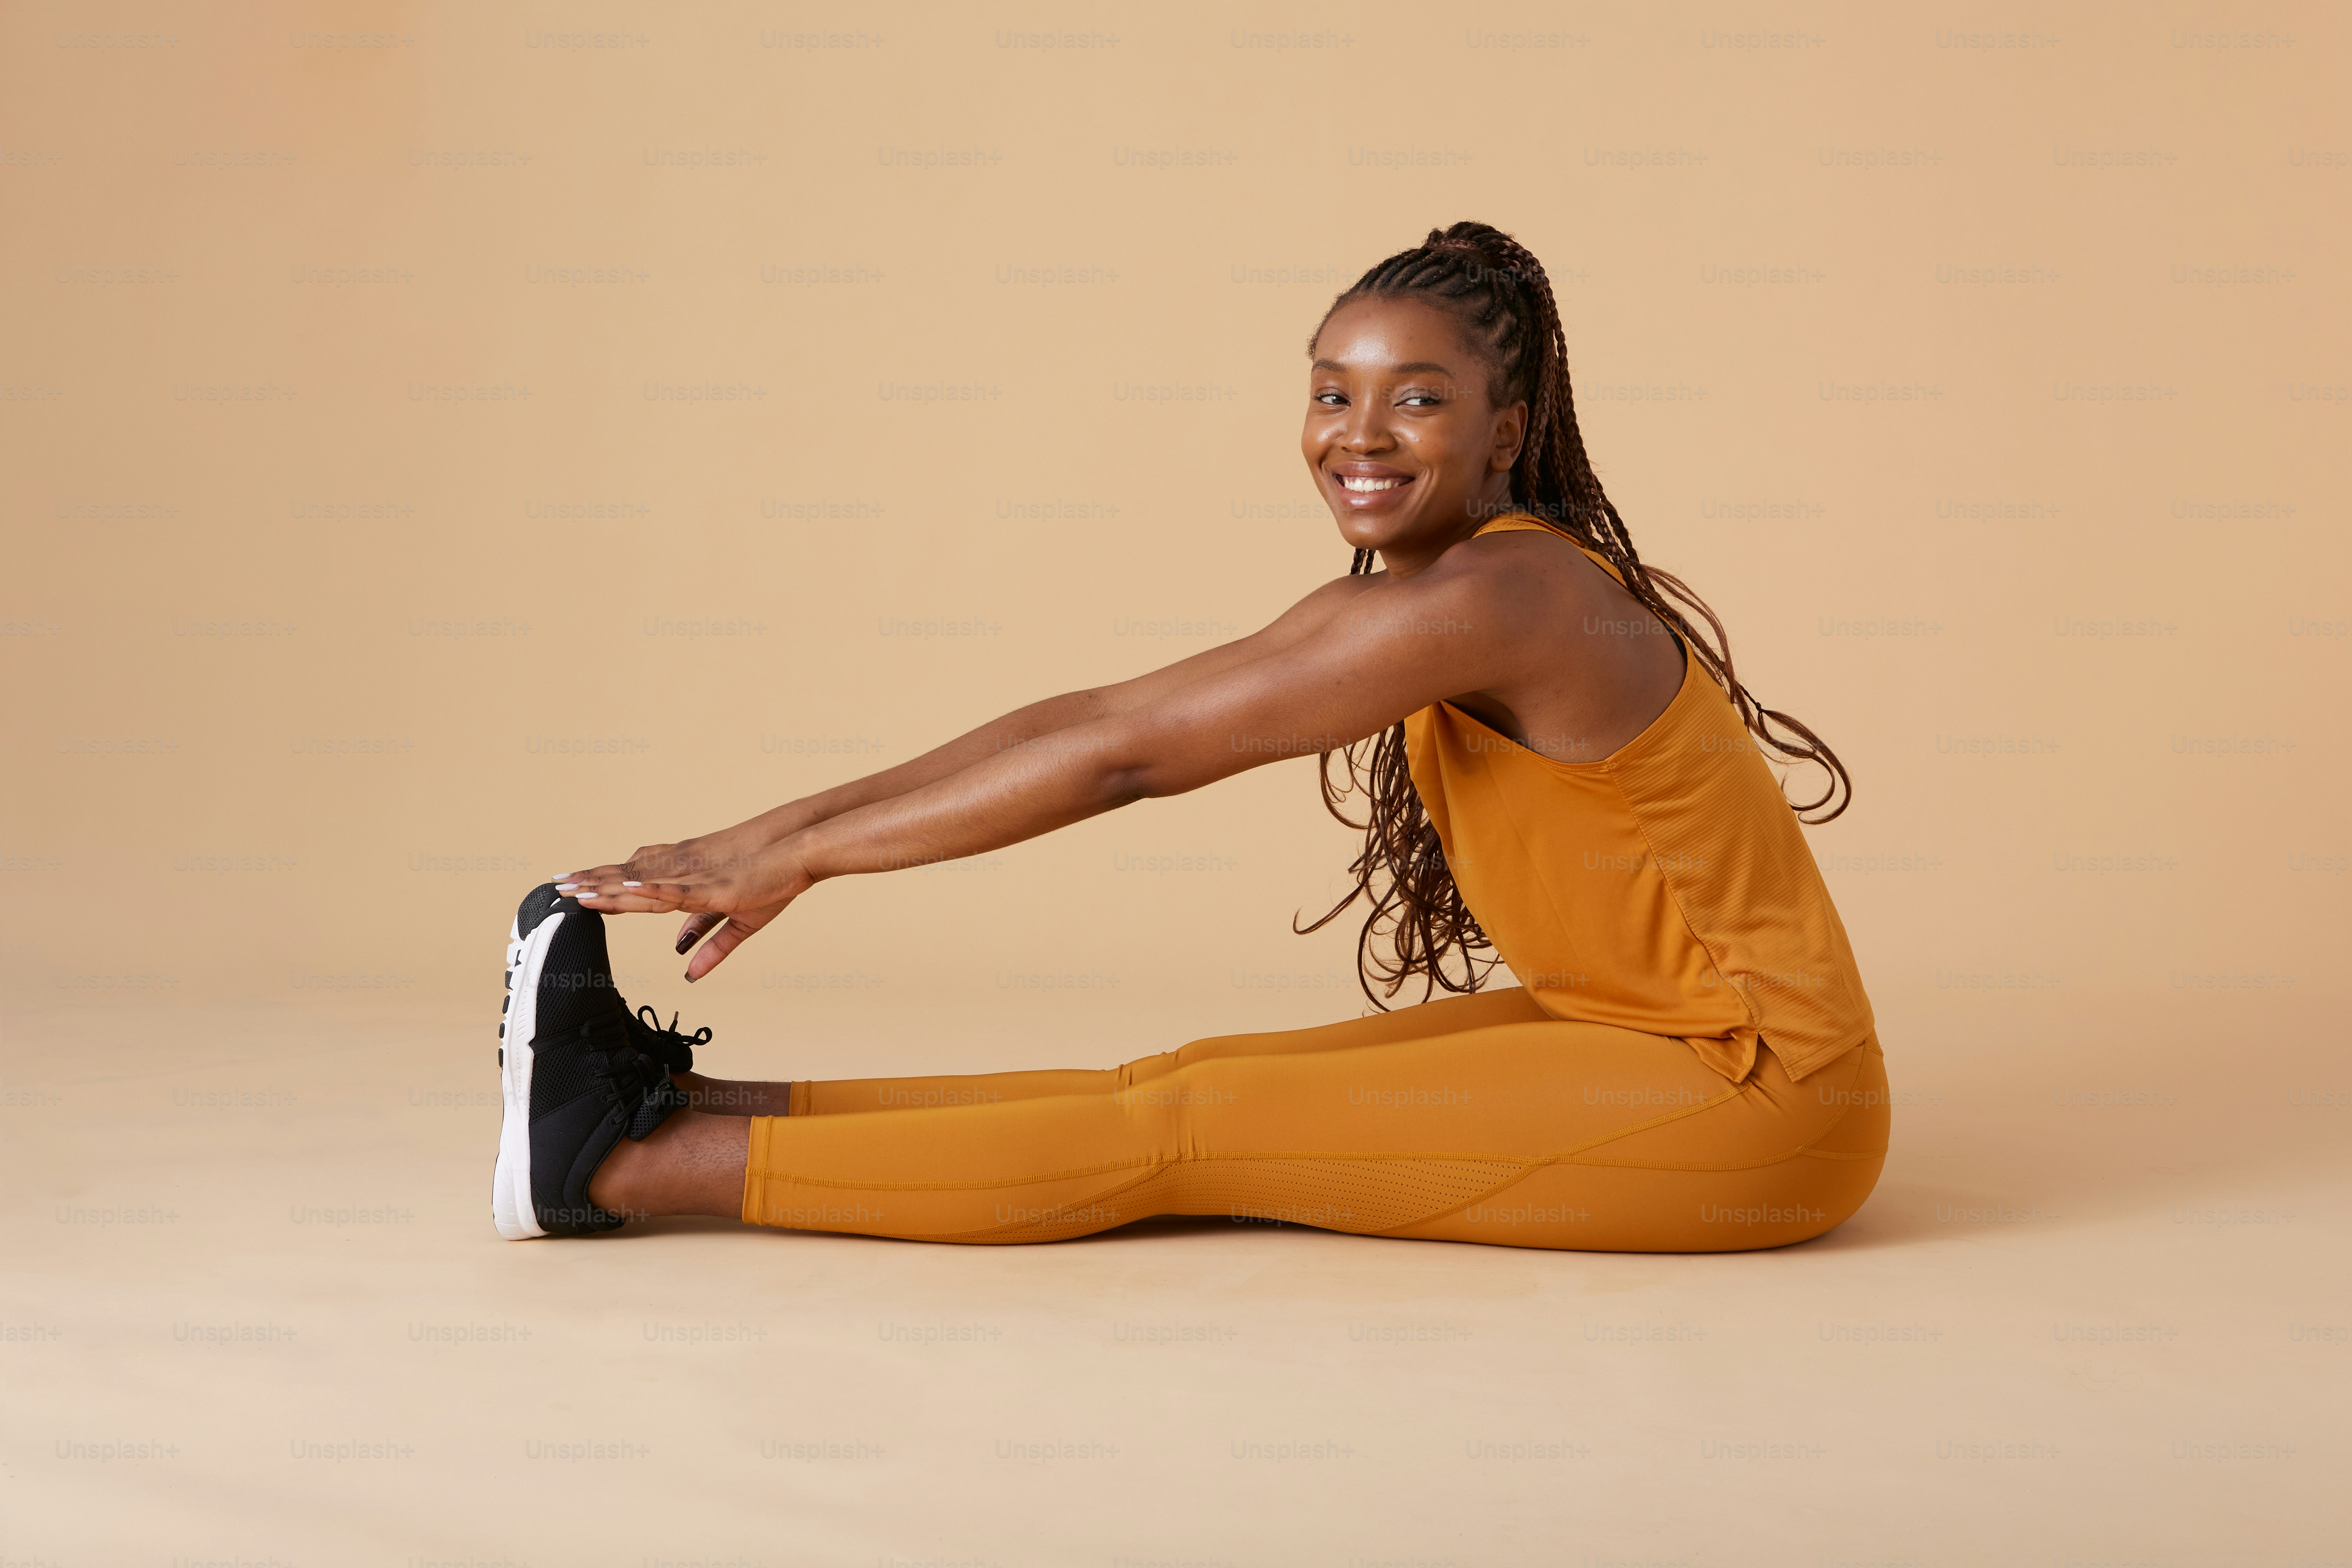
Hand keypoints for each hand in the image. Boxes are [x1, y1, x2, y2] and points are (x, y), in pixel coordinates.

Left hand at [555, 839, 813, 981]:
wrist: (800, 857)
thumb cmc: (773, 883)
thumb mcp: (739, 923)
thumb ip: (711, 944)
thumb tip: (684, 964)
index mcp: (688, 883)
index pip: (637, 886)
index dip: (606, 887)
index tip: (577, 890)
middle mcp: (685, 875)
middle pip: (630, 880)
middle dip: (592, 884)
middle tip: (556, 886)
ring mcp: (696, 879)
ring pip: (643, 884)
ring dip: (608, 886)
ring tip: (575, 888)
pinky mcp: (714, 886)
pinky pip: (676, 891)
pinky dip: (651, 889)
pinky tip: (626, 887)